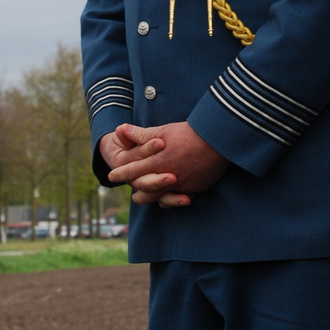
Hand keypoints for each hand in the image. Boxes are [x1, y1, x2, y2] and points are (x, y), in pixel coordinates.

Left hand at [106, 122, 227, 207]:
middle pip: (146, 190)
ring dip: (152, 198)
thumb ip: (141, 134)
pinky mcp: (195, 188)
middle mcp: (167, 177)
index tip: (112, 176)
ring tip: (148, 199)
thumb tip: (121, 130)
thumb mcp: (162, 131)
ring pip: (161, 198)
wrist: (217, 140)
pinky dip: (172, 199)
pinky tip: (170, 198)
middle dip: (137, 192)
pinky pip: (180, 198)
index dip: (121, 173)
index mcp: (157, 162)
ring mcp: (182, 185)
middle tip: (132, 195)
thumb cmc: (188, 133)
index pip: (133, 171)